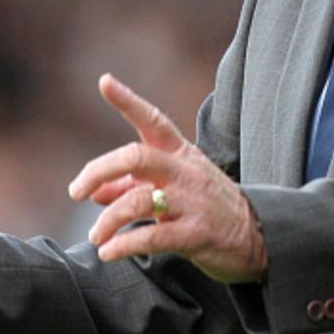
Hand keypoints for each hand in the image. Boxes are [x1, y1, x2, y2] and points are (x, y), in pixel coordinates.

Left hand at [69, 74, 267, 283]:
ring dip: (108, 220)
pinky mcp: (195, 234)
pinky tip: (108, 252)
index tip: (104, 81)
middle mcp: (185, 171)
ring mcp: (191, 202)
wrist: (257, 237)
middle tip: (77, 192)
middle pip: (136, 157)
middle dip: (98, 171)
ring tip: (96, 236)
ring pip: (138, 201)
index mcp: (180, 153)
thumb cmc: (208, 207)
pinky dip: (123, 245)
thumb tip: (93, 191)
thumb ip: (132, 186)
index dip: (127, 100)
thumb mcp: (173, 187)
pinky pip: (152, 237)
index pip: (153, 120)